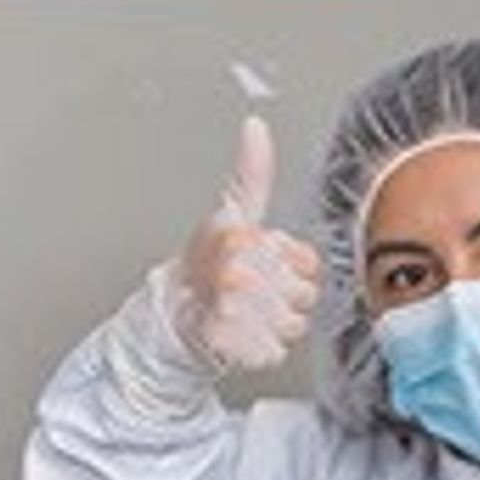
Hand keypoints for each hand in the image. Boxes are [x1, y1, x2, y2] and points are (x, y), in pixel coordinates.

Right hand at [165, 112, 323, 385]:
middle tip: (256, 294)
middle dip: (287, 301)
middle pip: (304, 297)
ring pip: (292, 327)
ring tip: (247, 314)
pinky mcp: (226, 346)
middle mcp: (236, 271)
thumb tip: (255, 125)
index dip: (296, 270)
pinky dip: (260, 351)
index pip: (308, 264)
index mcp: (242, 237)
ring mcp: (230, 310)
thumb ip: (251, 172)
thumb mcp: (233, 211)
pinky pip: (272, 354)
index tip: (269, 266)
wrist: (171, 312)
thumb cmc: (207, 263)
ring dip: (275, 327)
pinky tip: (241, 335)